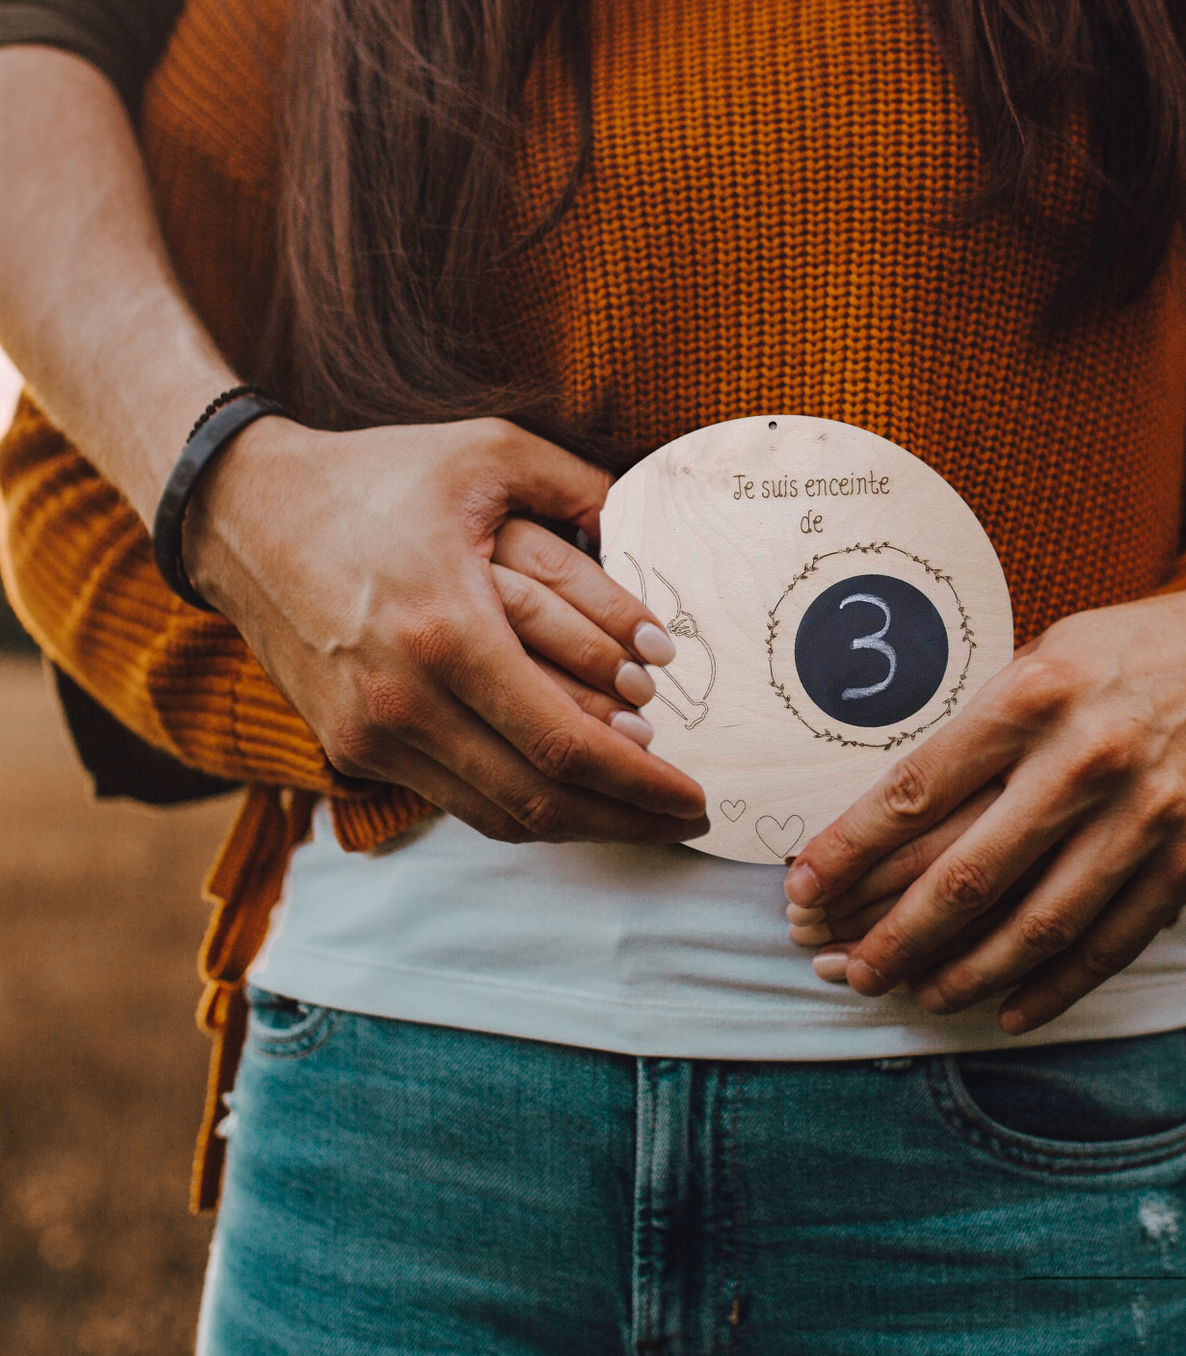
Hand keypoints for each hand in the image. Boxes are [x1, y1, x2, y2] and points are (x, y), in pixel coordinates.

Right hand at [186, 414, 707, 843]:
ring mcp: (372, 735)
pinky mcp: (353, 749)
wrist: (240, 515)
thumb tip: (653, 522)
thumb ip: (580, 485)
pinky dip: (523, 807)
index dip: (642, 785)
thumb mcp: (485, 452)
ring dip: (580, 825)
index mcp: (447, 633)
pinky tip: (570, 795)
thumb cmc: (372, 477)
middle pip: (540, 800)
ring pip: (499, 816)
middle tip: (686, 820)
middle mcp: (405, 702)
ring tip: (641, 817)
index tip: (696, 796)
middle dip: (627, 820)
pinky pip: (458, 800)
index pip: (566, 746)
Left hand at [783, 561, 1185, 1031]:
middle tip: (841, 968)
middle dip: (891, 932)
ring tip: (913, 993)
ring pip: (1035, 923)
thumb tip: (899, 802)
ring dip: (963, 972)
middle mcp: (1085, 758)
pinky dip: (1054, 988)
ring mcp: (1146, 815)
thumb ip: (982, 726)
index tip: (801, 887)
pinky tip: (1007, 1010)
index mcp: (1034, 694)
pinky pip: (1111, 942)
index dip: (849, 849)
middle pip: (965, 872)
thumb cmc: (1141, 648)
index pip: (915, 790)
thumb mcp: (1049, 651)